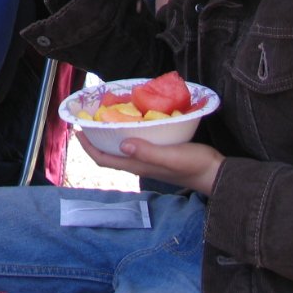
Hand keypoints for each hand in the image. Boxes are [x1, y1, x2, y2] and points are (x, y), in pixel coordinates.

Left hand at [75, 132, 223, 195]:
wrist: (215, 173)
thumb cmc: (193, 164)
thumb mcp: (170, 156)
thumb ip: (147, 151)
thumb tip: (122, 144)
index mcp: (138, 165)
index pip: (104, 160)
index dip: (88, 148)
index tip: (78, 131)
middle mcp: (140, 164)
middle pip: (109, 156)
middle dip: (95, 141)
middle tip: (87, 122)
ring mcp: (149, 161)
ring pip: (121, 150)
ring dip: (108, 138)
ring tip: (104, 119)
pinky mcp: (159, 155)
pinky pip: (135, 145)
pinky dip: (126, 135)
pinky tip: (132, 123)